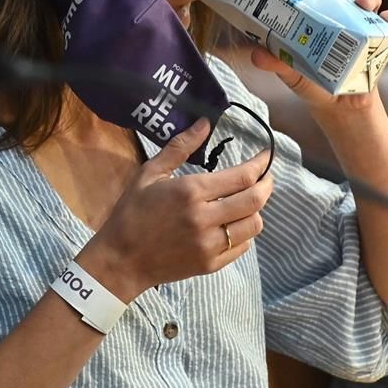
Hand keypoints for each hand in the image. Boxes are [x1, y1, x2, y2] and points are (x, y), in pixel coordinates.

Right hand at [78, 118, 273, 302]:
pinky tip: (234, 224)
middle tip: (266, 177)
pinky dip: (245, 233)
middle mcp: (205, 218)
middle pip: (255, 200)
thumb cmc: (132, 212)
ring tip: (249, 201)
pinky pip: (242, 247)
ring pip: (253, 225)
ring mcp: (210, 244)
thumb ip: (180, 147)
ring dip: (256, 210)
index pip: (242, 176)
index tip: (266, 156)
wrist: (120, 260)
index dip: (261, 164)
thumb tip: (205, 123)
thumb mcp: (150, 174)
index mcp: (191, 191)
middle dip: (267, 184)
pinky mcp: (210, 264)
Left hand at [249, 0, 387, 117]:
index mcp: (313, 3)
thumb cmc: (309, 75)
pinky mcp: (379, 37)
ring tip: (362, 4)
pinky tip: (385, 20)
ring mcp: (361, 19)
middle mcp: (338, 5)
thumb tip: (258, 55)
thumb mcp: (289, 69)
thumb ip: (275, 61)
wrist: (335, 102)